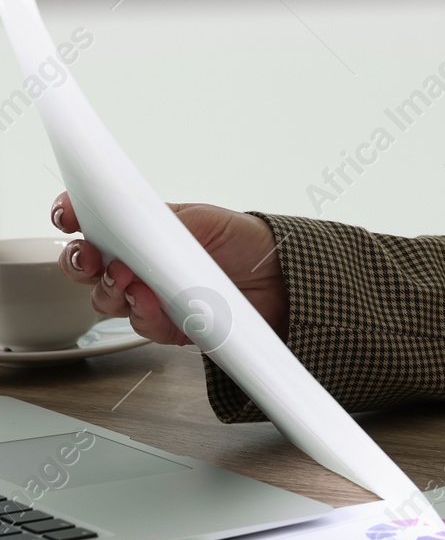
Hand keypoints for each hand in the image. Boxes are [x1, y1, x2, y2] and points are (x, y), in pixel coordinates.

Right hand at [51, 192, 288, 343]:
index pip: (94, 224)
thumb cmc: (244, 241)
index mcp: (142, 231)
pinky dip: (142, 314)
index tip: (65, 214)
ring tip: (129, 279)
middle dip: (78, 261)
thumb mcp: (201, 220)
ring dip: (110, 289)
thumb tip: (128, 226)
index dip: (72, 217)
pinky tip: (151, 302)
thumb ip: (159, 223)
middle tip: (89, 256)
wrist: (284, 278)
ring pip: (107, 300)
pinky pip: (142, 325)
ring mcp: (152, 297)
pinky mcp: (170, 326)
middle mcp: (140, 265)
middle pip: (87, 268)